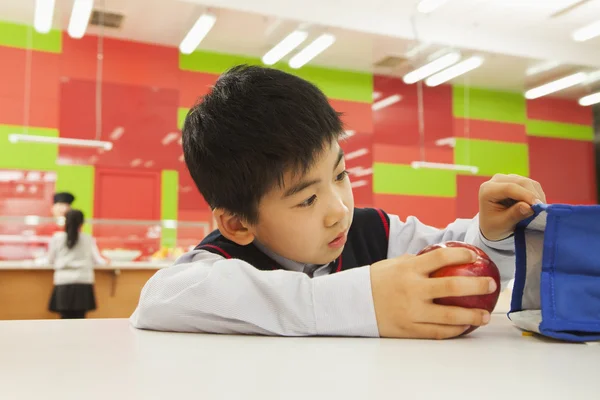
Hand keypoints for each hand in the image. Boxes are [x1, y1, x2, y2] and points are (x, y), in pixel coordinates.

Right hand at [370, 247, 496, 338]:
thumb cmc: (375, 282)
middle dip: (477, 286)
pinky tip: (465, 327)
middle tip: (491, 284)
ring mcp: (412, 311)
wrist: (352, 304)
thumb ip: (415, 262)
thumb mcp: (392, 265)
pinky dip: (454, 330)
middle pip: (452, 286)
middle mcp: (412, 289)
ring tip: (485, 315)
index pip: (440, 258)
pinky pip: (438, 331)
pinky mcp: (410, 329)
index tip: (474, 257)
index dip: (461, 255)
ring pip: (450, 315)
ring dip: (472, 315)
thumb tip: (439, 258)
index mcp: (408, 269)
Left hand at [478, 174, 545, 240]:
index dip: (525, 195)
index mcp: (487, 189)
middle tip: (541, 210)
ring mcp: (507, 178)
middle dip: (533, 196)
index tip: (537, 206)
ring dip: (537, 196)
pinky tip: (537, 206)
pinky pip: (532, 185)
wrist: (491, 223)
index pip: (509, 188)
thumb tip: (529, 207)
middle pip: (520, 182)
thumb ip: (514, 215)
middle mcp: (496, 180)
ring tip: (538, 211)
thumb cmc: (494, 225)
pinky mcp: (517, 180)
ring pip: (528, 182)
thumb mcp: (501, 224)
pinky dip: (537, 195)